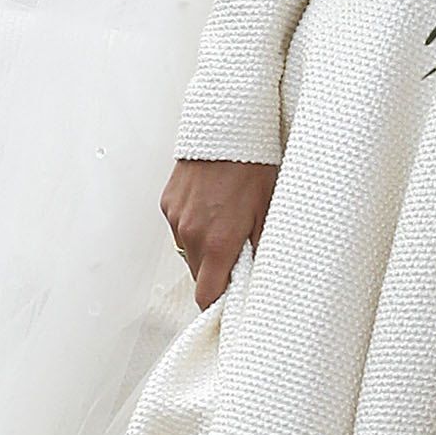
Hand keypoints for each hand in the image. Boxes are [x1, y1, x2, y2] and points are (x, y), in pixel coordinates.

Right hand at [162, 157, 276, 306]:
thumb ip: (258, 251)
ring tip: (226, 226)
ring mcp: (176, 218)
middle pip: (197, 274)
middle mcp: (191, 233)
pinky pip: (179, 228)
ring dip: (204, 250)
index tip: (229, 303)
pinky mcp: (168, 203)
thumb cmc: (252, 168)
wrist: (227, 130)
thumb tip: (257, 276)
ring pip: (187, 251)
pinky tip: (211, 210)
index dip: (217, 304)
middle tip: (237, 258)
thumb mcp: (267, 213)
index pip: (206, 294)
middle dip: (215, 273)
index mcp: (217, 241)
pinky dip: (194, 228)